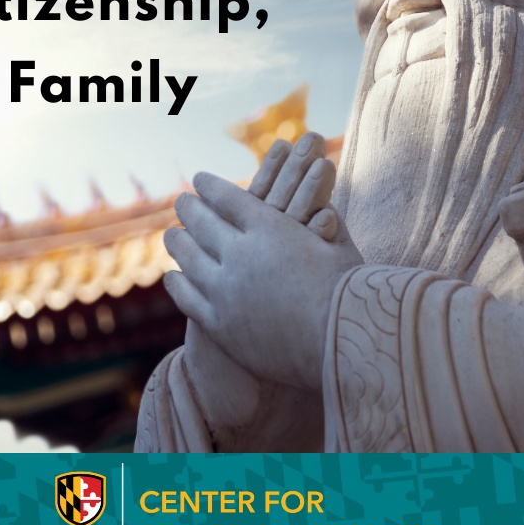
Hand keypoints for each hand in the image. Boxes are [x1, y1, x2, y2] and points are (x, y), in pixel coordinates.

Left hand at [164, 155, 363, 389]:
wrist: (342, 344)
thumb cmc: (350, 292)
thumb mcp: (340, 244)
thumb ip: (325, 220)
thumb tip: (321, 205)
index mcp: (269, 227)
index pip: (226, 197)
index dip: (209, 185)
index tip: (199, 180)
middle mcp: (240, 254)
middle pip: (200, 222)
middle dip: (188, 208)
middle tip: (182, 202)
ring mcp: (225, 291)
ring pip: (187, 257)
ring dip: (177, 242)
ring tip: (172, 236)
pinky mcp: (219, 325)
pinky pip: (187, 297)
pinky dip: (178, 283)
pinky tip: (175, 277)